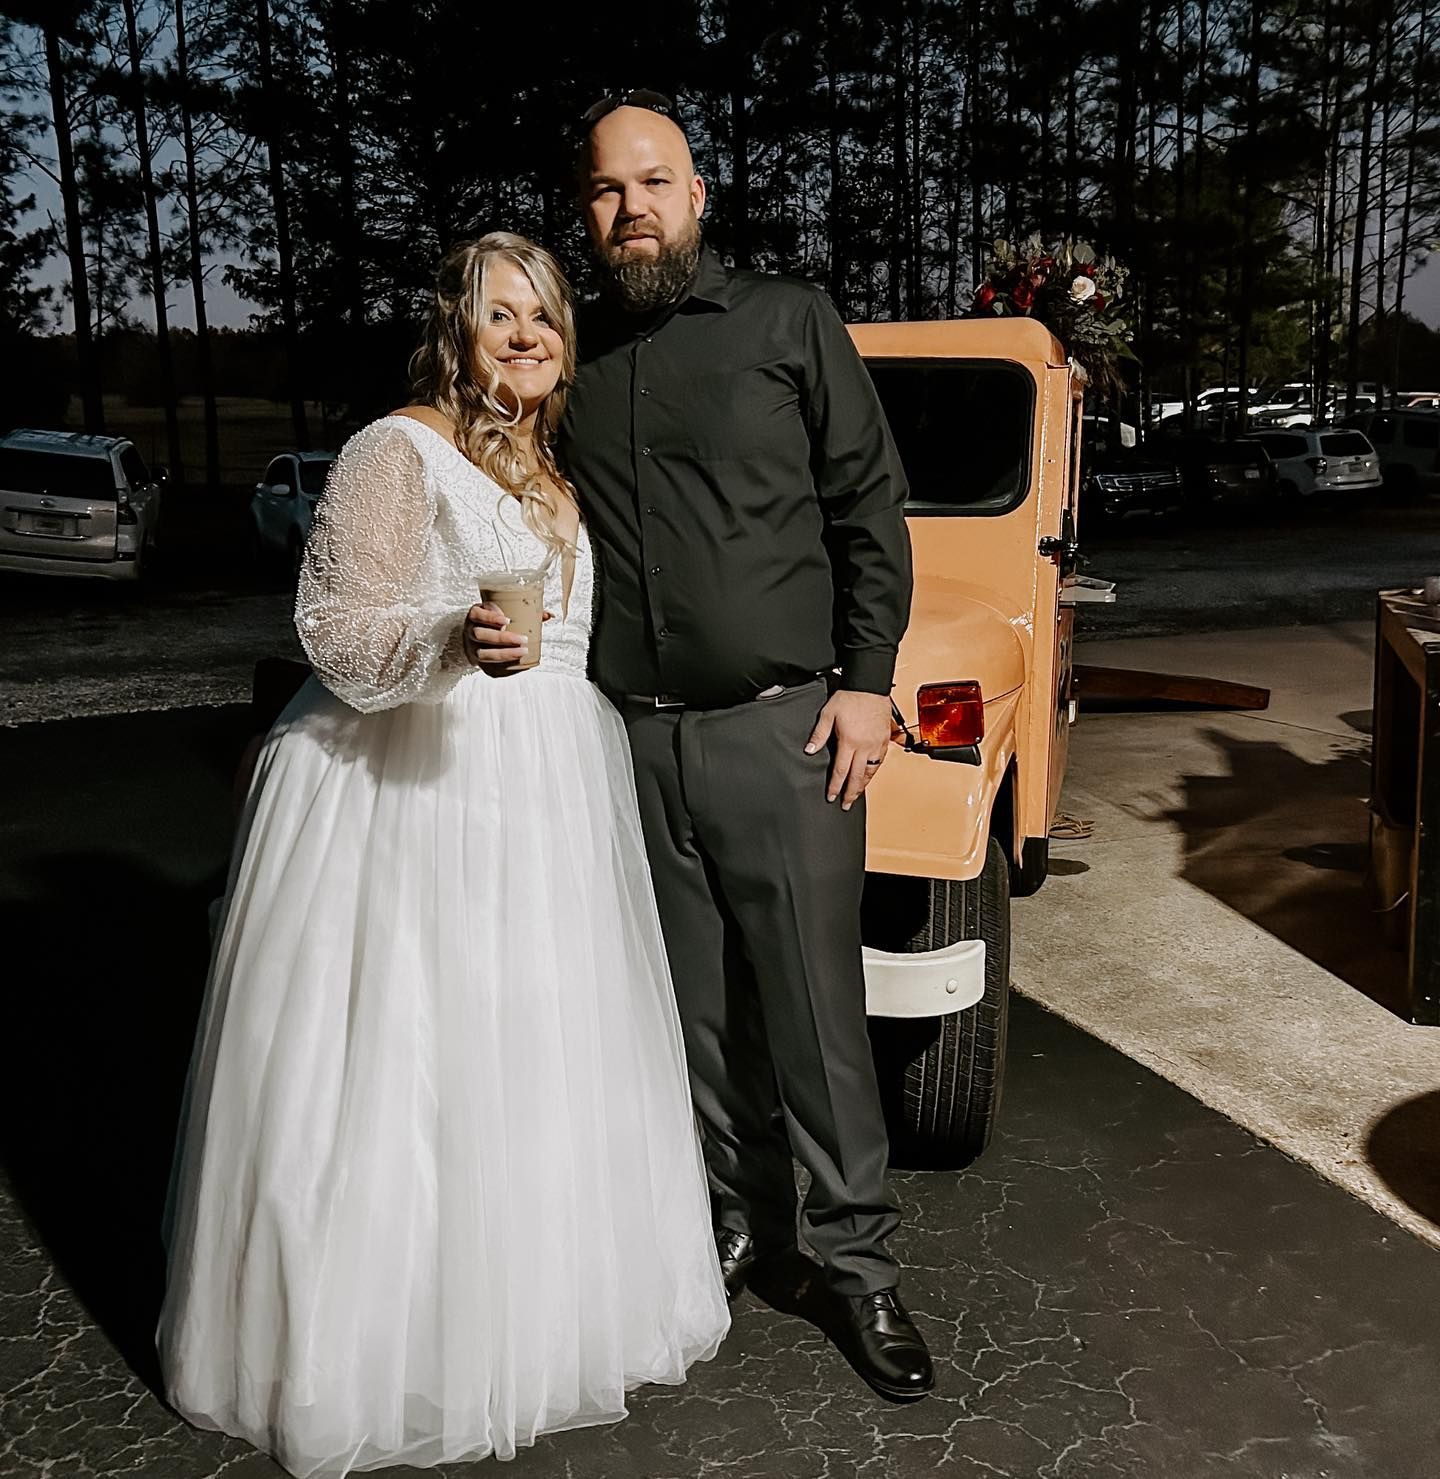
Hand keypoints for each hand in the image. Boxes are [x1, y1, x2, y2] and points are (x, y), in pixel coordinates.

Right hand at [462, 603, 553, 675]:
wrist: (475, 634)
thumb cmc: (493, 620)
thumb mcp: (501, 610)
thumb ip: (523, 611)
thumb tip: (549, 615)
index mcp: (474, 614)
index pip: (477, 615)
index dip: (491, 618)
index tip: (507, 621)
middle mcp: (469, 630)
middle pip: (480, 635)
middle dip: (502, 639)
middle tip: (523, 639)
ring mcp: (471, 647)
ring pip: (483, 653)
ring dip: (504, 654)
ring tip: (523, 652)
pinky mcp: (477, 661)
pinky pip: (487, 668)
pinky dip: (502, 668)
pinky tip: (517, 666)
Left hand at [805, 690, 892, 809]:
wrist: (869, 686)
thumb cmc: (849, 698)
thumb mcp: (828, 714)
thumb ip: (819, 735)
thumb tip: (809, 750)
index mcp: (849, 742)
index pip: (841, 771)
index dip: (835, 786)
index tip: (831, 796)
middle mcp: (865, 746)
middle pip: (857, 777)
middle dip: (851, 793)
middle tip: (846, 805)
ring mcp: (877, 744)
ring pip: (870, 772)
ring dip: (863, 785)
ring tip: (857, 794)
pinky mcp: (885, 740)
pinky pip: (880, 761)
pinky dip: (874, 772)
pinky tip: (869, 775)